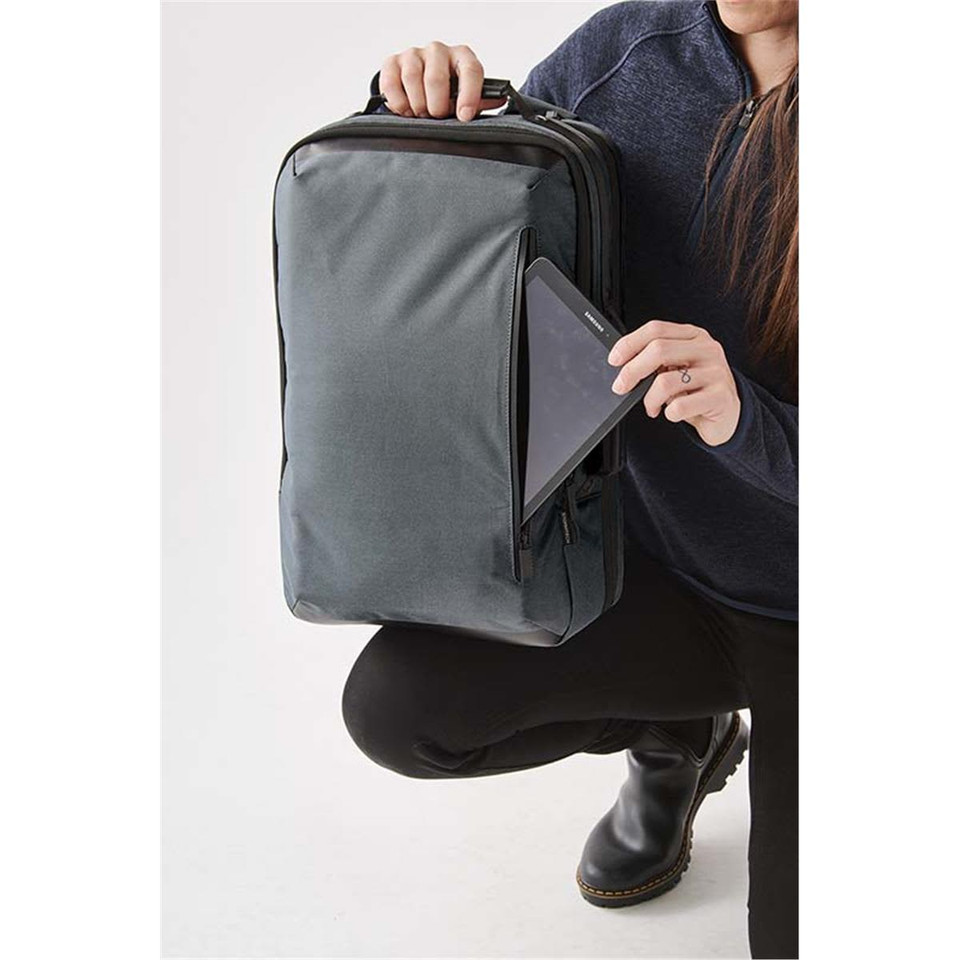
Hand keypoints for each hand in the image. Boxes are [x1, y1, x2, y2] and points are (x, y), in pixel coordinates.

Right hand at [379, 42, 505, 120]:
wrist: (420, 88)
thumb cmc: (449, 94)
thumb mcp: (467, 98)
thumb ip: (481, 100)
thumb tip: (501, 98)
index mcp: (462, 57)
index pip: (471, 70)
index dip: (469, 95)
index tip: (464, 116)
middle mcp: (438, 50)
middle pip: (436, 79)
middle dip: (437, 106)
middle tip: (437, 117)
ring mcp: (414, 54)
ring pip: (412, 80)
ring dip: (417, 106)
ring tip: (422, 114)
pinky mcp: (392, 62)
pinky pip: (392, 84)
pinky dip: (399, 103)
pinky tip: (406, 109)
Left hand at [608, 320, 741, 445]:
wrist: (729, 415)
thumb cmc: (698, 390)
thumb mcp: (678, 369)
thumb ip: (657, 361)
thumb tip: (624, 366)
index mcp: (694, 336)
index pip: (656, 329)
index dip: (630, 343)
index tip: (614, 360)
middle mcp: (707, 349)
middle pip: (658, 350)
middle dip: (632, 371)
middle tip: (621, 387)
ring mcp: (716, 371)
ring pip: (665, 382)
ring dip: (650, 399)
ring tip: (652, 406)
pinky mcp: (720, 396)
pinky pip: (680, 406)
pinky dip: (669, 413)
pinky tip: (673, 413)